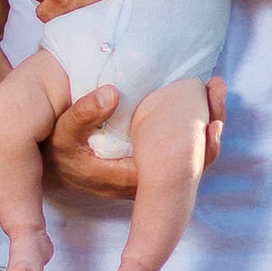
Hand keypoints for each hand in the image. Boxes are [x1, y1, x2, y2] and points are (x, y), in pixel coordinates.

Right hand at [42, 75, 224, 203]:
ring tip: (216, 89)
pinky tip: (204, 97)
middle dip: (210, 134)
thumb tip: (111, 94)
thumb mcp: (63, 131)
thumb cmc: (59, 147)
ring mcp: (148, 175)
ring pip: (189, 160)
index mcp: (125, 177)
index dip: (197, 150)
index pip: (173, 173)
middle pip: (188, 167)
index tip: (211, 121)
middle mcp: (143, 181)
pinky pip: (181, 153)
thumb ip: (84, 115)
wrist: (53, 162)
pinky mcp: (149, 165)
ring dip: (207, 126)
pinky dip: (196, 128)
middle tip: (218, 92)